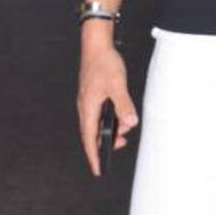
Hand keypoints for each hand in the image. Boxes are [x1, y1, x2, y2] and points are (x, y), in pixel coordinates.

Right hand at [76, 27, 138, 176]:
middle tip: (120, 146)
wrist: (96, 45)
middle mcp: (85, 107)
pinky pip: (99, 114)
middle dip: (104, 144)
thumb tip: (130, 123)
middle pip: (92, 134)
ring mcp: (88, 102)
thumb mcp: (117, 85)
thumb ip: (124, 105)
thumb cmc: (104, 63)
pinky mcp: (93, 96)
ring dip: (109, 130)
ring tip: (124, 130)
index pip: (90, 138)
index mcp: (88, 108)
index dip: (94, 155)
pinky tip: (120, 116)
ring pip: (97, 124)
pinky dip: (109, 120)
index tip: (99, 169)